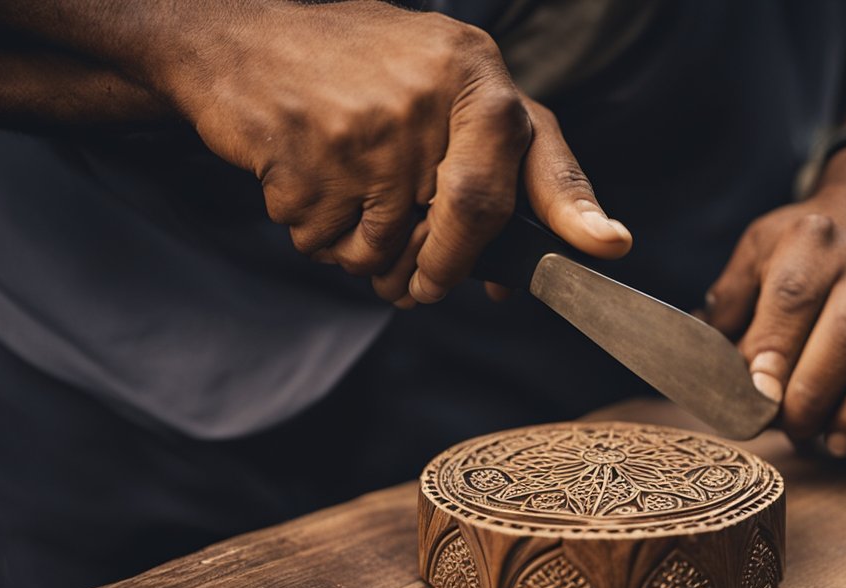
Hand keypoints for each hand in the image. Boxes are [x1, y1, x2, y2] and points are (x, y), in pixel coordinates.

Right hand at [160, 1, 629, 305]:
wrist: (236, 40)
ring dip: (365, 254)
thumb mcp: (433, 84)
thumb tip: (501, 276)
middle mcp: (431, 94)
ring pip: (390, 246)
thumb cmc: (351, 72)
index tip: (610, 247)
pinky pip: (328, 242)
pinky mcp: (310, 156)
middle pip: (468, 219)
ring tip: (344, 194)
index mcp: (472, 71)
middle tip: (423, 288)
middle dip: (443, 269)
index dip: (576, 209)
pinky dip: (317, 234)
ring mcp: (369, 125)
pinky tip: (306, 181)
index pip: (536, 153)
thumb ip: (483, 161)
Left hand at [705, 172, 845, 458]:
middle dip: (813, 395)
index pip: (794, 296)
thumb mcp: (750, 269)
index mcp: (817, 238)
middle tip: (791, 431)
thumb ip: (727, 311)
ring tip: (827, 443)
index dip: (775, 353)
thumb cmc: (795, 270)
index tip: (759, 399)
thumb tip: (714, 369)